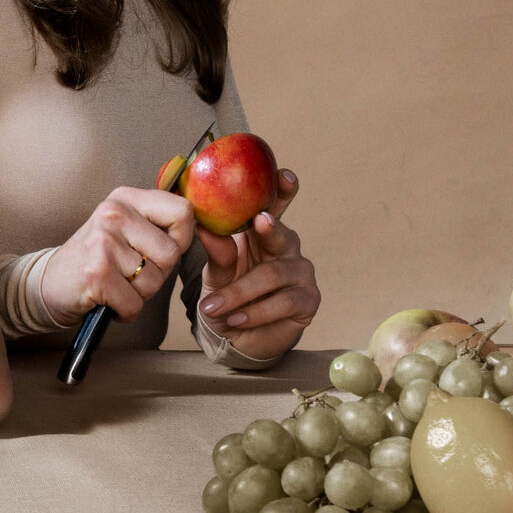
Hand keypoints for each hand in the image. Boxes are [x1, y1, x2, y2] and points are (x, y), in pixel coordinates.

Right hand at [40, 187, 196, 325]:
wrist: (48, 284)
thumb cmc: (95, 260)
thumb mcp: (124, 229)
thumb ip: (158, 224)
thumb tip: (205, 226)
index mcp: (126, 199)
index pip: (183, 211)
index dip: (181, 239)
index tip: (156, 249)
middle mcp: (114, 214)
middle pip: (171, 253)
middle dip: (157, 273)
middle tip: (127, 272)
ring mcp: (104, 242)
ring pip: (154, 282)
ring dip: (138, 294)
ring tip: (115, 284)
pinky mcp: (97, 272)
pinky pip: (135, 303)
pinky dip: (124, 311)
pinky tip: (107, 300)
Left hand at [197, 169, 318, 360]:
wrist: (233, 336)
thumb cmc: (226, 296)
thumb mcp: (216, 273)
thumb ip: (217, 252)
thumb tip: (204, 226)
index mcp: (263, 233)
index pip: (276, 205)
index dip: (283, 189)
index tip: (283, 175)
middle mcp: (286, 247)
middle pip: (281, 233)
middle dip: (270, 227)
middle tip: (260, 220)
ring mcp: (300, 273)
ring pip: (272, 275)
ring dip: (239, 293)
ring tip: (213, 307)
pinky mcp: (308, 300)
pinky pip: (282, 302)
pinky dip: (255, 312)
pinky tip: (236, 319)